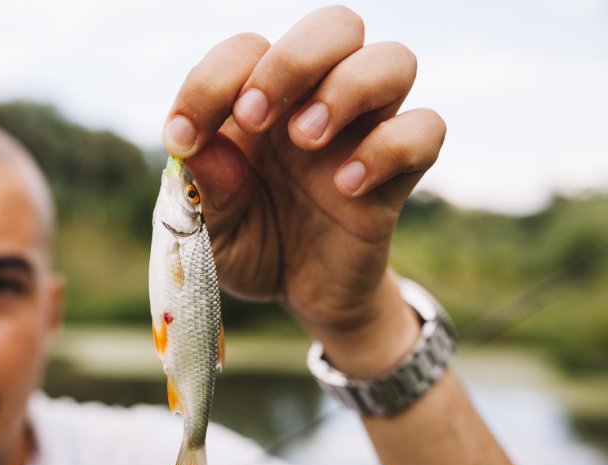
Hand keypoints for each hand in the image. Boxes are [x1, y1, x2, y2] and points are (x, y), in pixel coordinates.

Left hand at [162, 6, 444, 374]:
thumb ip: (204, 192)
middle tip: (255, 117)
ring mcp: (363, 133)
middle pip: (336, 26)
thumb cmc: (251, 245)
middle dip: (293, 60)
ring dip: (347, 89)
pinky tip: (347, 187)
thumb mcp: (211, 231)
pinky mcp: (398, 174)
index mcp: (261, 102)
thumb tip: (202, 149)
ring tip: (305, 142)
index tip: (183, 138)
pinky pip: (426, 129)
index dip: (211, 82)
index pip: (248, 49)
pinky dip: (390, 148)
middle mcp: (317, 102)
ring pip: (393, 60)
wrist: (302, 292)